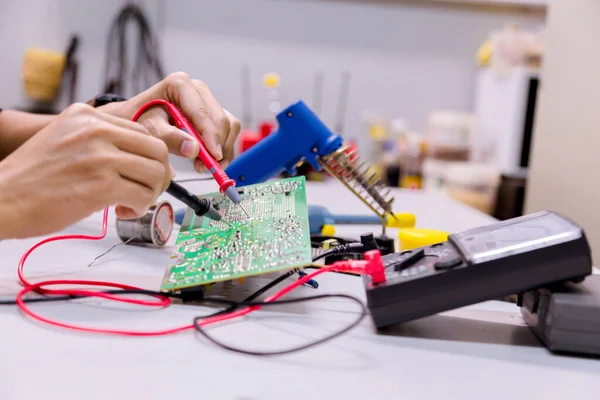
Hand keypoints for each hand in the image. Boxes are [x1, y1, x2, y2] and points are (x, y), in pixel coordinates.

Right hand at [0, 104, 171, 238]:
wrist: (3, 199)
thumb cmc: (34, 177)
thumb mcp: (66, 139)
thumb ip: (101, 141)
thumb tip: (145, 158)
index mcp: (87, 115)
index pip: (143, 131)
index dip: (150, 156)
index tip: (142, 173)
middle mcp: (96, 130)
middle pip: (157, 149)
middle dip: (158, 175)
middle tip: (146, 190)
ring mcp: (100, 156)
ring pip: (156, 173)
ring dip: (150, 193)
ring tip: (131, 202)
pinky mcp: (102, 184)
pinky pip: (144, 195)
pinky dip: (140, 207)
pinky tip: (123, 210)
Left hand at [101, 72, 240, 171]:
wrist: (135, 119)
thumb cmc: (138, 120)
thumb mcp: (148, 129)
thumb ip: (169, 137)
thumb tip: (193, 149)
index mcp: (180, 84)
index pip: (204, 112)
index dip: (212, 136)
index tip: (213, 156)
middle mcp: (198, 89)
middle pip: (221, 120)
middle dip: (216, 146)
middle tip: (203, 167)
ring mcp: (207, 101)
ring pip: (230, 126)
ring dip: (222, 149)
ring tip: (202, 165)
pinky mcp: (214, 113)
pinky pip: (229, 131)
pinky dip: (224, 149)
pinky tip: (210, 161)